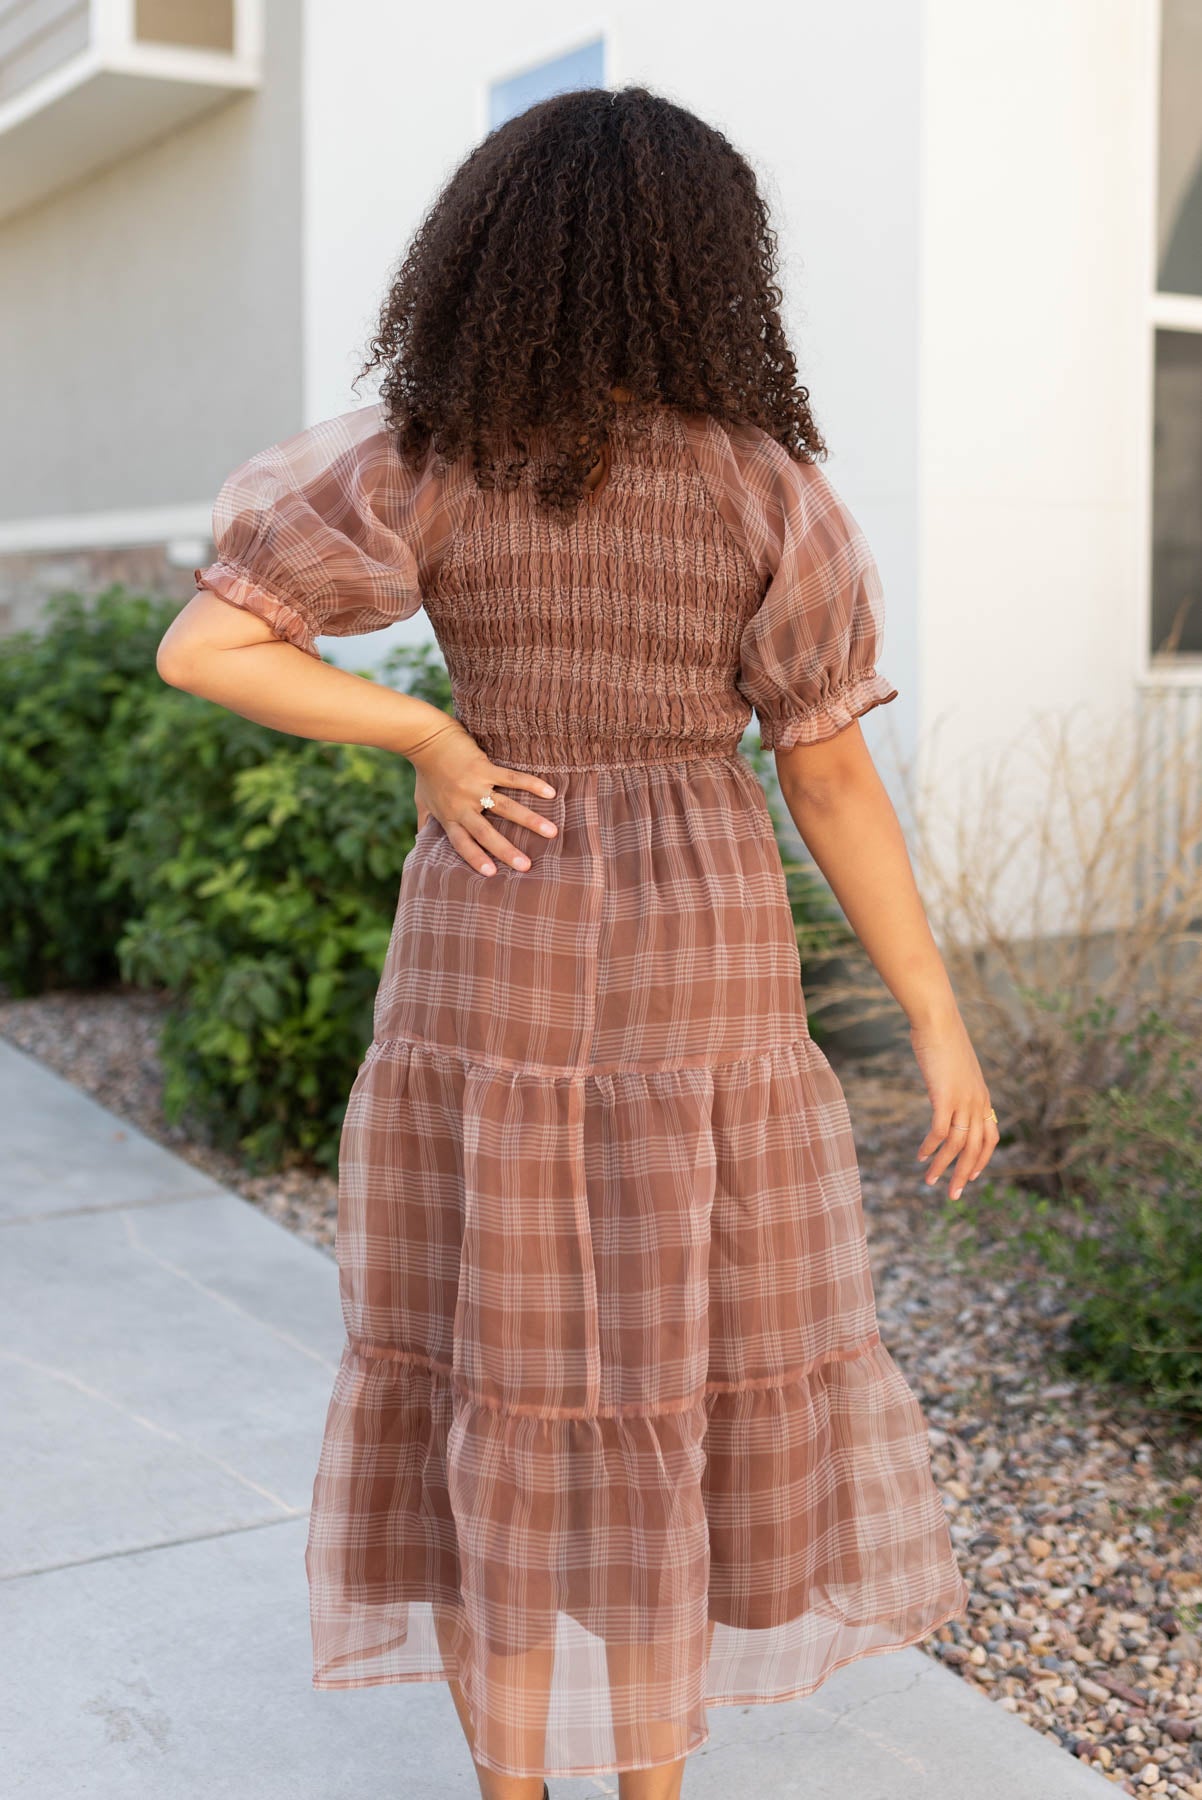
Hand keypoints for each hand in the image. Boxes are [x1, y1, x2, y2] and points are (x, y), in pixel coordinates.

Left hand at [409, 722, 558, 874]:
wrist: (426, 739)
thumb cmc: (425, 772)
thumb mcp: (422, 801)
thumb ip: (425, 822)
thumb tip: (419, 842)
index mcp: (449, 817)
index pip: (462, 843)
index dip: (475, 858)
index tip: (492, 874)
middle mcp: (462, 805)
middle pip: (486, 833)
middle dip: (507, 850)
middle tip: (527, 866)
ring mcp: (475, 786)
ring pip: (506, 807)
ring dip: (530, 820)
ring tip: (551, 832)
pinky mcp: (484, 768)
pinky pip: (512, 778)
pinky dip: (531, 785)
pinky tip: (550, 792)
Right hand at [908, 1011, 999, 1199]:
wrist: (938, 1020)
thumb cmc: (943, 1039)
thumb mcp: (956, 1066)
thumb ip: (956, 1083)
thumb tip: (948, 1089)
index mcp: (982, 1096)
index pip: (990, 1136)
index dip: (982, 1160)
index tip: (973, 1176)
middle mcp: (978, 1102)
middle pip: (976, 1148)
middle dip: (964, 1175)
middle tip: (954, 1196)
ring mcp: (963, 1100)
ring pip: (957, 1145)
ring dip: (943, 1166)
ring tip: (929, 1181)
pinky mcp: (945, 1097)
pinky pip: (940, 1132)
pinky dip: (931, 1148)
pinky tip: (921, 1156)